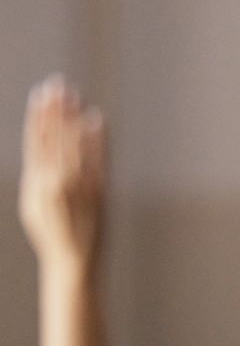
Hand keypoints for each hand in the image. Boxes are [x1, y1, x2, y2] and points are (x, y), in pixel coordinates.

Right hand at [20, 76, 106, 279]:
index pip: (36, 141)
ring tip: (74, 95)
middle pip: (55, 137)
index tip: (39, 96)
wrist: (74, 261)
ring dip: (74, 117)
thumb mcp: (34, 205)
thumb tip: (40, 156)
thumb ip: (38, 178)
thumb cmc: (53, 234)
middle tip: (58, 84)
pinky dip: (97, 138)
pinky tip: (96, 119)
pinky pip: (98, 158)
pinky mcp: (99, 190)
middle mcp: (56, 180)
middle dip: (56, 109)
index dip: (38, 117)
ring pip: (75, 143)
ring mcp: (78, 185)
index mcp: (36, 183)